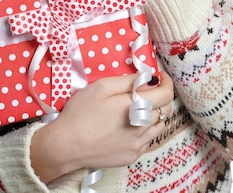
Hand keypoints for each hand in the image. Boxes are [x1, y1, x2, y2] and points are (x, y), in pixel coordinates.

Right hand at [30, 71, 173, 182]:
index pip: (166, 94)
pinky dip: (145, 129)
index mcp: (136, 107)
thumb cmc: (81, 112)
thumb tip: (149, 79)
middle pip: (166, 110)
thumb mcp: (102, 86)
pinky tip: (130, 124)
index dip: (166, 82)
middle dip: (161, 96)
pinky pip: (148, 140)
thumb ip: (129, 81)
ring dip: (155, 113)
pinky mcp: (131, 156)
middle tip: (148, 88)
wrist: (66, 145)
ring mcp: (138, 145)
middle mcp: (142, 128)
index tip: (160, 76)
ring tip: (139, 106)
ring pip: (159, 126)